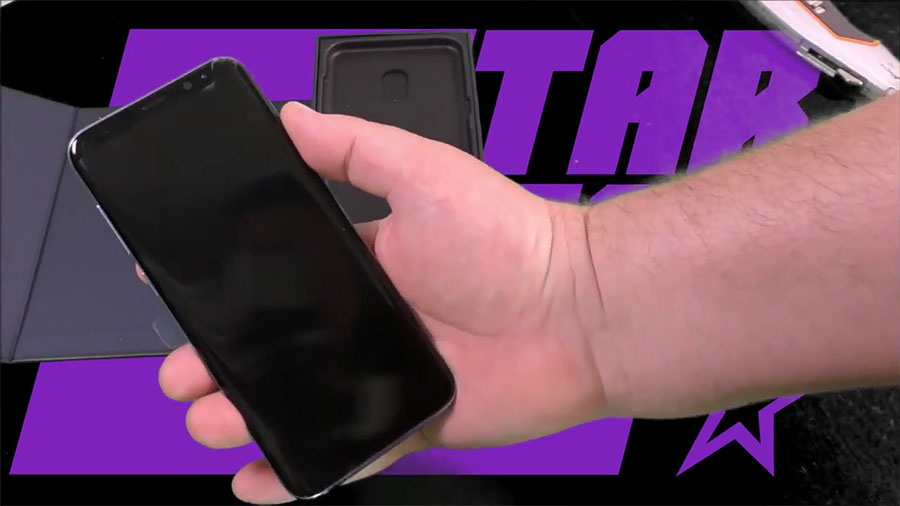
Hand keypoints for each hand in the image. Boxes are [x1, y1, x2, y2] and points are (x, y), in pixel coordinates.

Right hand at [146, 102, 610, 503]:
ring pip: (298, 400)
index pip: (277, 277)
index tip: (181, 290)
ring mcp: (385, 372)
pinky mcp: (407, 421)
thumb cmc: (510, 241)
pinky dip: (300, 471)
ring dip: (246, 415)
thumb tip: (291, 116)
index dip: (227, 288)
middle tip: (184, 372)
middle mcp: (368, 318)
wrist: (578, 315)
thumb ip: (352, 148)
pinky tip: (260, 479)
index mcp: (363, 262)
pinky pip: (345, 451)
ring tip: (207, 420)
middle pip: (276, 345)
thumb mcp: (421, 172)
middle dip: (221, 360)